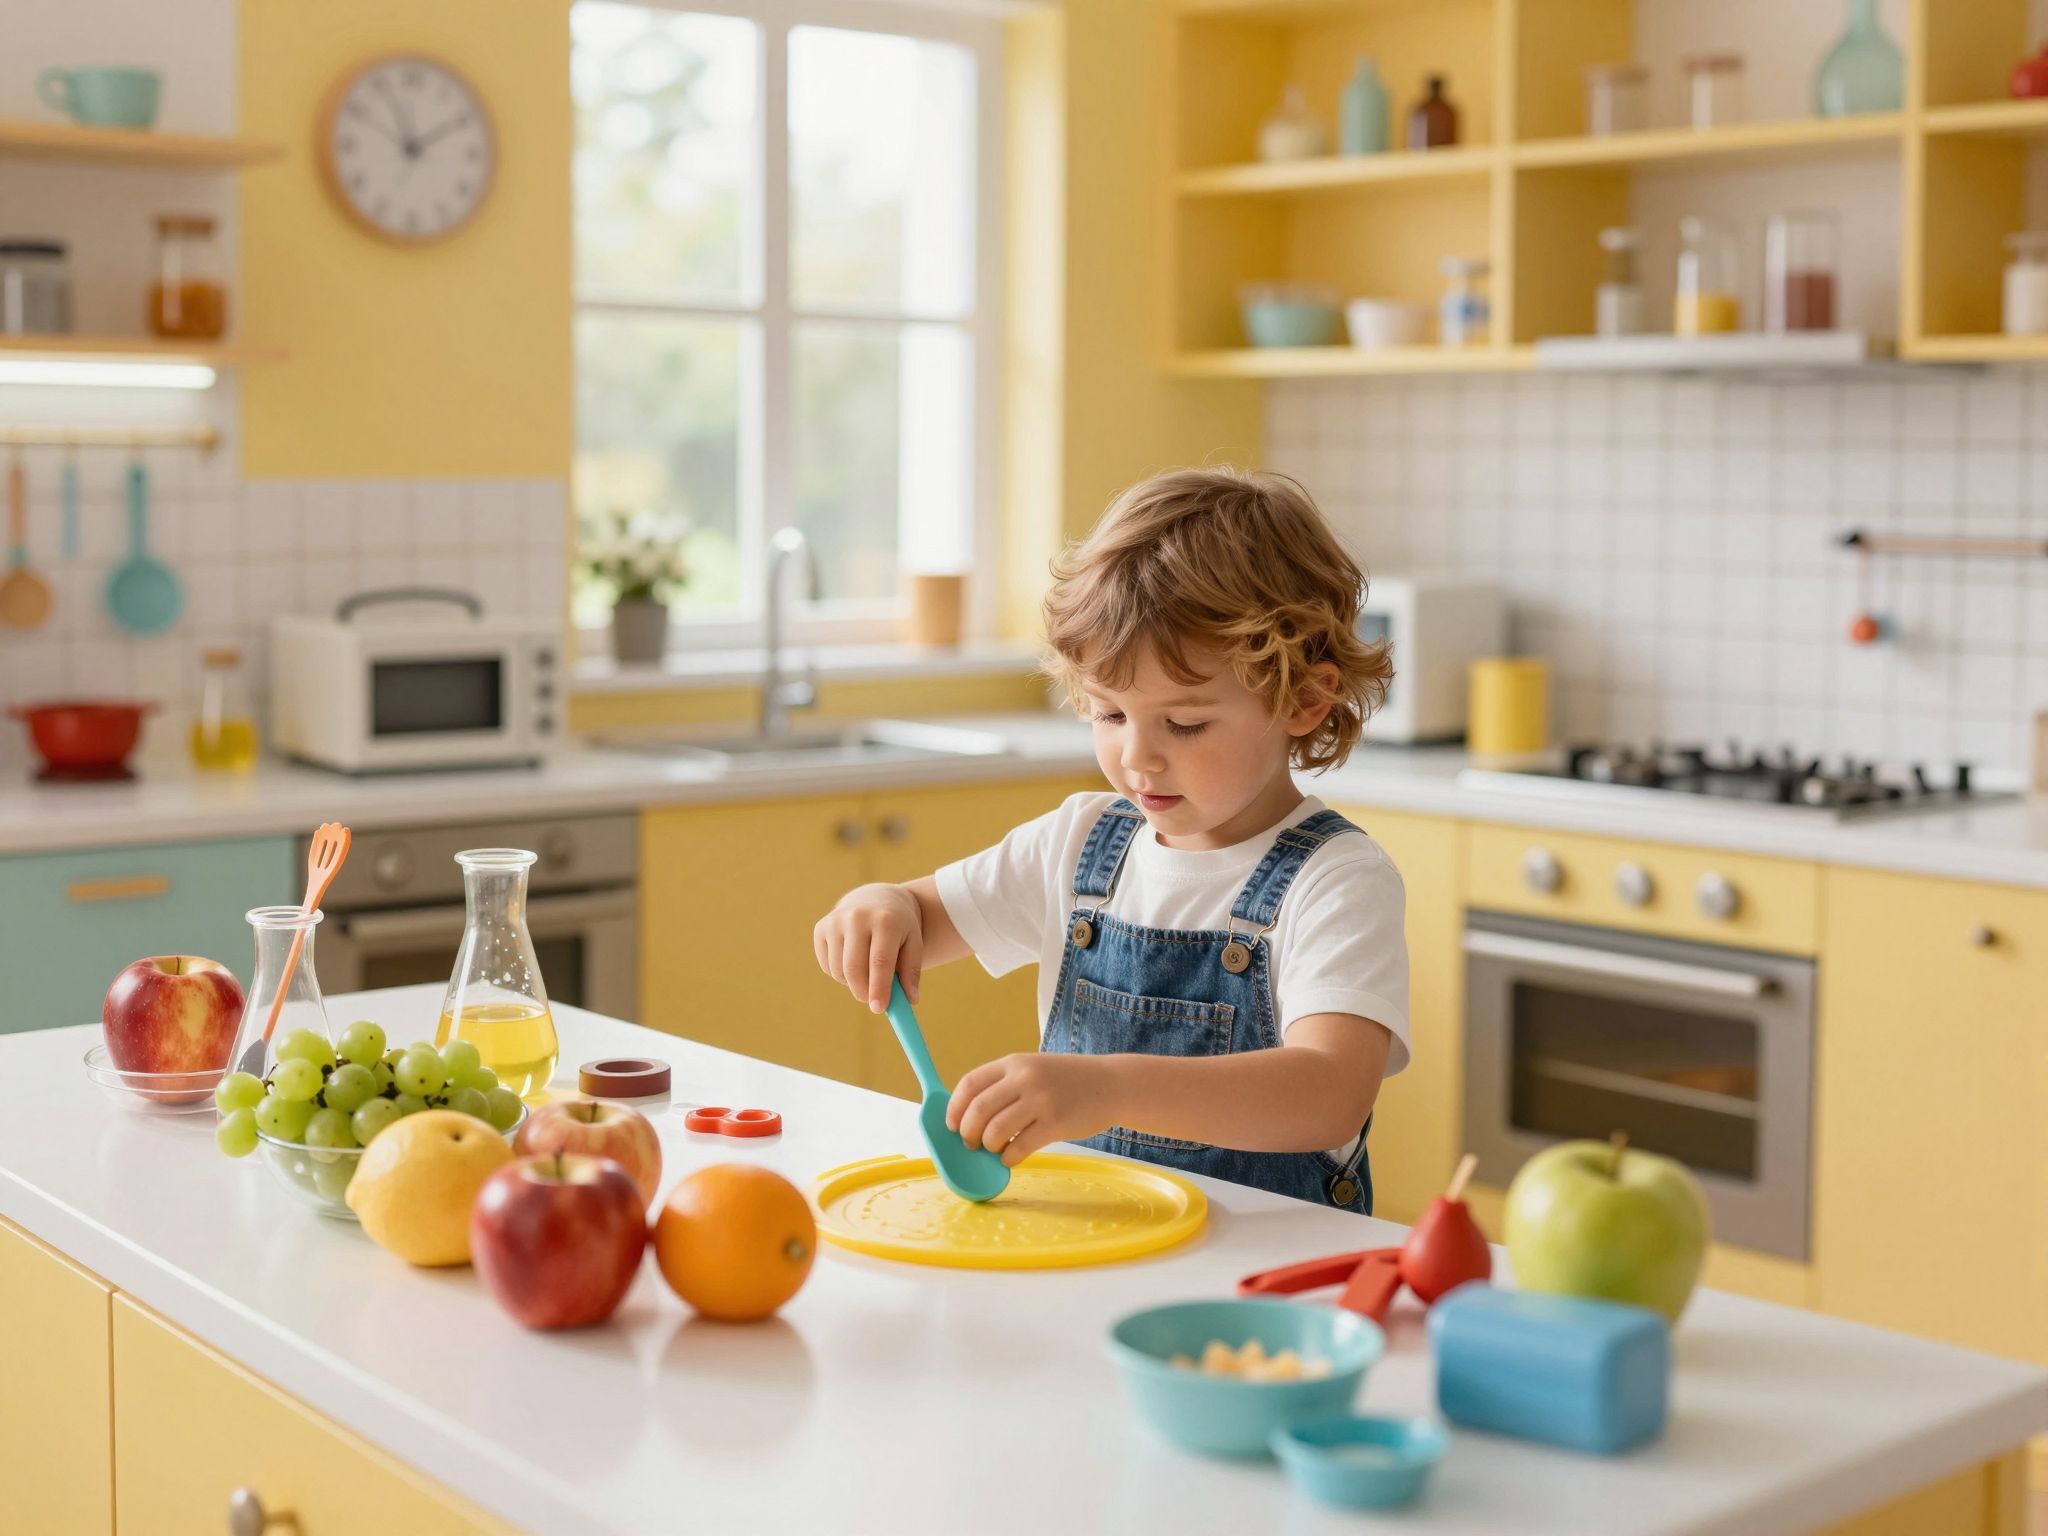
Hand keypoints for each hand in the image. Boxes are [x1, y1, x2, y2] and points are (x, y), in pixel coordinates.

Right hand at [814, 883, 922, 1011]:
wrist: (876, 898)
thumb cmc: (899, 927)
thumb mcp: (914, 943)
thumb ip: (912, 972)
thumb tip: (910, 1000)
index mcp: (885, 920)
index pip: (880, 961)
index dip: (879, 988)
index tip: (879, 1009)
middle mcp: (857, 917)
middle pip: (854, 969)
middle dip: (863, 992)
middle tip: (873, 1003)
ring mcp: (836, 920)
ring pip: (839, 971)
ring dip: (853, 983)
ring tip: (868, 972)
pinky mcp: (821, 927)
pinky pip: (827, 966)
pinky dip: (840, 973)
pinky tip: (853, 959)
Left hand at [947, 1053, 1119, 1167]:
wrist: (1111, 1084)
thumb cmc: (1068, 1081)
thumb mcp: (1034, 1069)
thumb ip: (1005, 1085)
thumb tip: (968, 1116)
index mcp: (1014, 1063)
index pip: (970, 1084)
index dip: (954, 1108)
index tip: (952, 1125)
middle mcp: (1025, 1078)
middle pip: (978, 1109)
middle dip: (967, 1132)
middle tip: (970, 1143)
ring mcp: (1041, 1100)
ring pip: (996, 1131)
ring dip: (988, 1146)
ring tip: (994, 1149)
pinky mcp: (1056, 1123)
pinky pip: (1019, 1147)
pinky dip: (1008, 1158)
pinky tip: (1010, 1158)